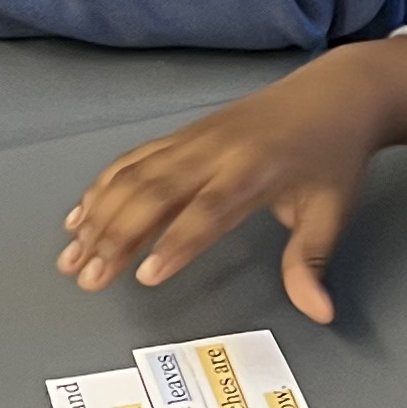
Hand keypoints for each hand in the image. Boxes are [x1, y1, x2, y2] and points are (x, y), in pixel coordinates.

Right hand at [58, 39, 406, 324]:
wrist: (334, 95)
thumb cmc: (332, 155)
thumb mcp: (332, 211)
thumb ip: (311, 262)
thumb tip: (319, 312)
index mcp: (253, 171)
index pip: (206, 212)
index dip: (175, 244)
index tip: (145, 276)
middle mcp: (214, 152)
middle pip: (155, 194)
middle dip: (117, 237)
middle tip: (89, 278)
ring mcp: (193, 141)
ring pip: (134, 177)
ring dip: (98, 216)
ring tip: (72, 257)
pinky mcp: (181, 136)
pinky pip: (133, 160)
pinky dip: (103, 187)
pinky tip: (81, 215)